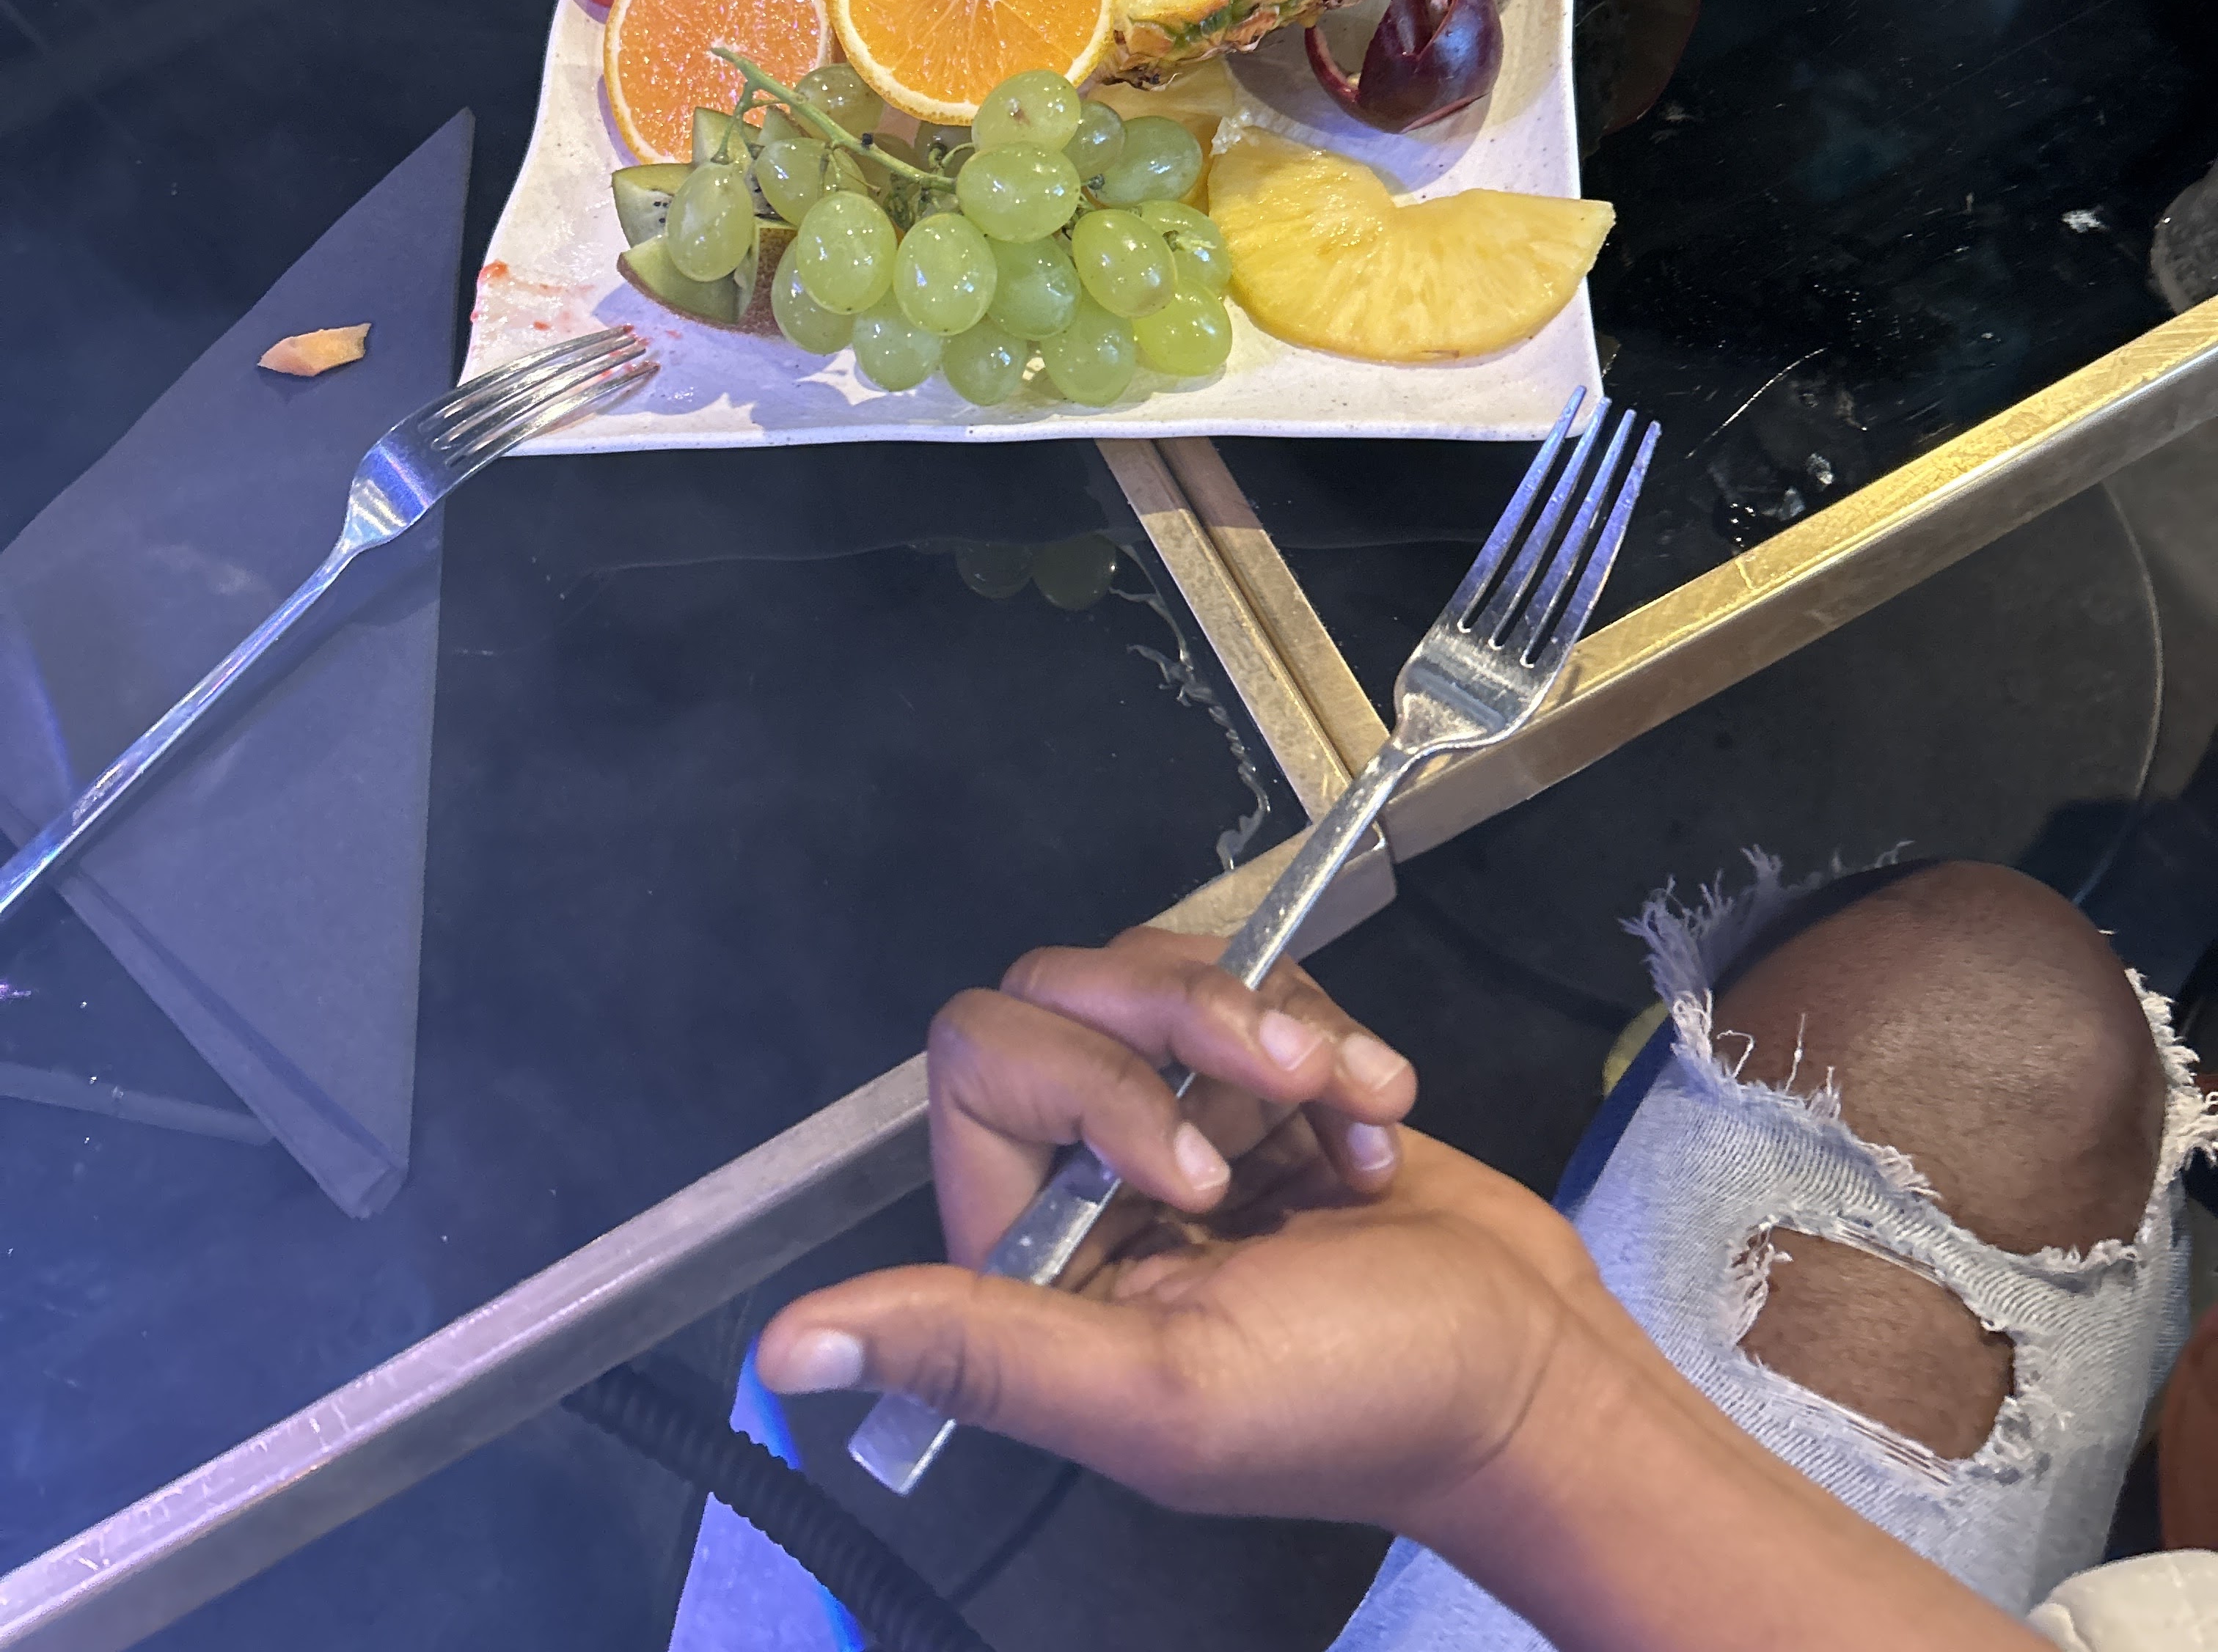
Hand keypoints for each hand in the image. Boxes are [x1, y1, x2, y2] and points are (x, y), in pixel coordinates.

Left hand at [756, 927, 1616, 1545]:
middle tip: (1286, 1093)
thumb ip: (978, 1350)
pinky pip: (1258, 984)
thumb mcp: (1161, 1394)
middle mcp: (1088, 1179)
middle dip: (1191, 1023)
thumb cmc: (1363, 1402)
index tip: (1198, 1168)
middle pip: (1064, 992)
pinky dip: (1332, 1041)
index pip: (982, 1065)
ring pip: (1162, 975)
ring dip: (1275, 1027)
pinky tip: (1379, 1128)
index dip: (1086, 1080)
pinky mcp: (1265, 1084)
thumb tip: (782, 1351)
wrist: (1536, 1372)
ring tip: (1354, 1110)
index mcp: (1037, 1257)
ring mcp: (1182, 1119)